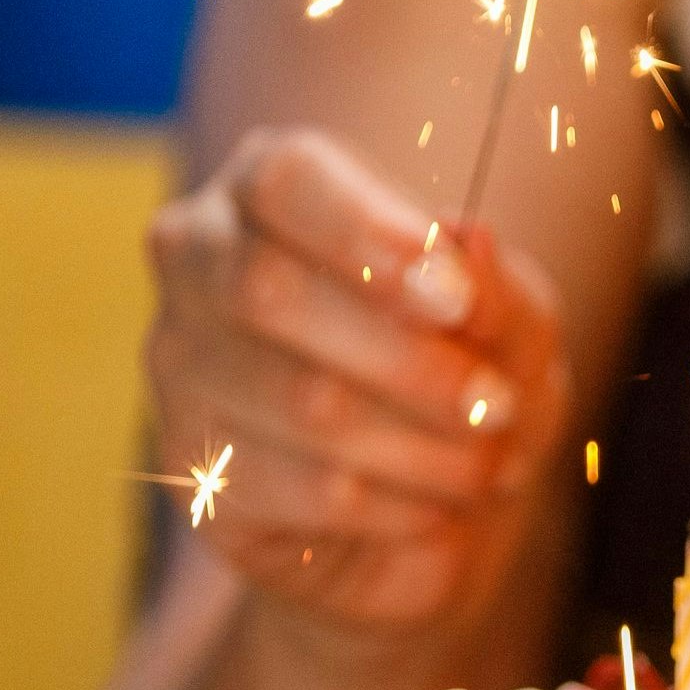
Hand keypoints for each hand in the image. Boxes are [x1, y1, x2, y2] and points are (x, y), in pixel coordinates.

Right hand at [143, 126, 570, 638]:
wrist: (436, 502)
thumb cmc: (464, 373)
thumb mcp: (510, 324)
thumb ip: (497, 288)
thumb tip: (467, 244)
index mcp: (270, 187)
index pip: (287, 180)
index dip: (368, 236)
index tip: (454, 299)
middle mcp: (200, 259)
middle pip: (269, 291)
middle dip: (406, 361)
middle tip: (496, 406)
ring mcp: (179, 363)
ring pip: (298, 401)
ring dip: (421, 446)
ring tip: (488, 467)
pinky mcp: (191, 467)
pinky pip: (302, 489)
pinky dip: (395, 506)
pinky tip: (436, 509)